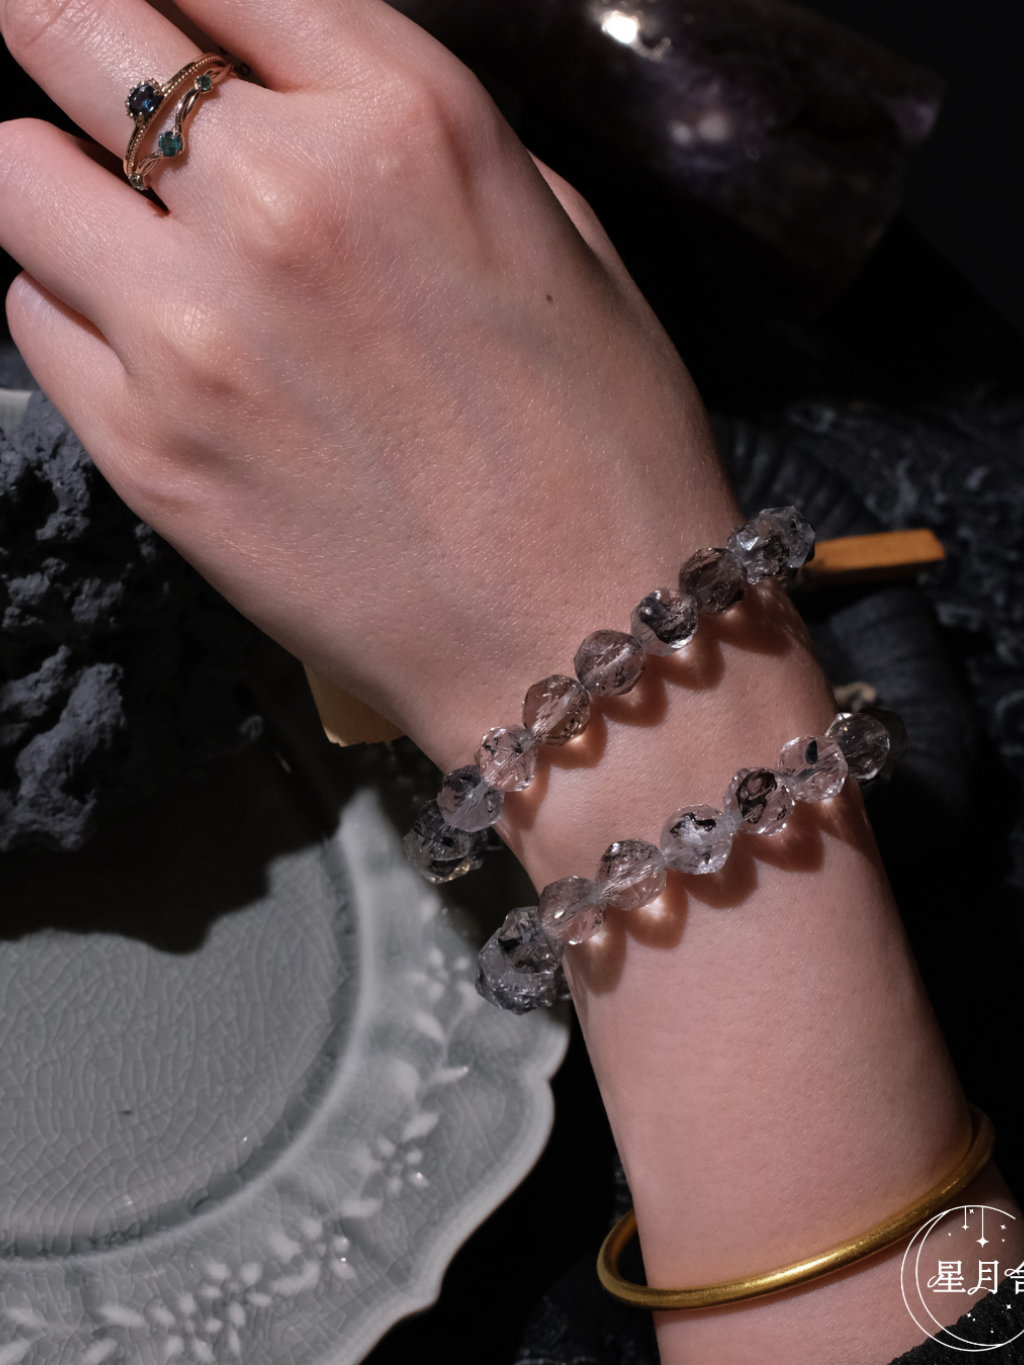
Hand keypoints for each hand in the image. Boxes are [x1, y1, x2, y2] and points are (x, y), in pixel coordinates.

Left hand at [0, 0, 733, 763]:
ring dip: (57, 181)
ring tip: (125, 229)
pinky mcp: (143, 452)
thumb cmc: (603, 445)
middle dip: (68, 29)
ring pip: (10, 173)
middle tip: (88, 64)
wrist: (578, 639)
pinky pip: (30, 319)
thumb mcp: (555, 234)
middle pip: (61, 20)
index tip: (178, 22)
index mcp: (408, 123)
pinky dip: (70, 308)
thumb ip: (407, 140)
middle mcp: (277, 201)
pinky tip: (149, 344)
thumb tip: (294, 97)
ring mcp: (191, 332)